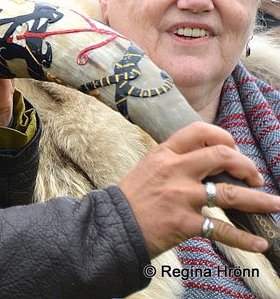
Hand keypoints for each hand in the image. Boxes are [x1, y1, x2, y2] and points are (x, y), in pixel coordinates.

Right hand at [118, 122, 279, 256]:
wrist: (111, 226)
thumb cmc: (131, 199)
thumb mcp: (148, 168)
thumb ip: (175, 162)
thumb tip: (210, 161)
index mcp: (164, 154)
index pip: (200, 131)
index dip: (225, 138)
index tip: (234, 151)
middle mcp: (174, 171)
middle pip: (222, 157)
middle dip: (247, 167)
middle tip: (254, 179)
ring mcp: (180, 196)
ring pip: (229, 194)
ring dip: (258, 200)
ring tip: (275, 205)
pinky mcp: (184, 222)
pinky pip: (221, 229)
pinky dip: (244, 239)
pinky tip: (259, 243)